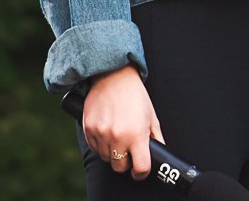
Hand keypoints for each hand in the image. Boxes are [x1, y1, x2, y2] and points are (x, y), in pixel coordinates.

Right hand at [81, 64, 162, 180]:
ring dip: (112, 153)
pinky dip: (100, 145)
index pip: (140, 168)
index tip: (141, 170)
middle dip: (125, 163)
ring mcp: (101, 133)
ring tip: (118, 137)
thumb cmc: (135, 95)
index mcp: (137, 134)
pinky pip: (94, 148)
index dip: (142, 172)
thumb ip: (156, 137)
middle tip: (128, 151)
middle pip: (120, 167)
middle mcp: (118, 136)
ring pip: (105, 158)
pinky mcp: (88, 129)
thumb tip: (159, 152)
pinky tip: (106, 131)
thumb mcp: (151, 116)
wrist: (114, 76)